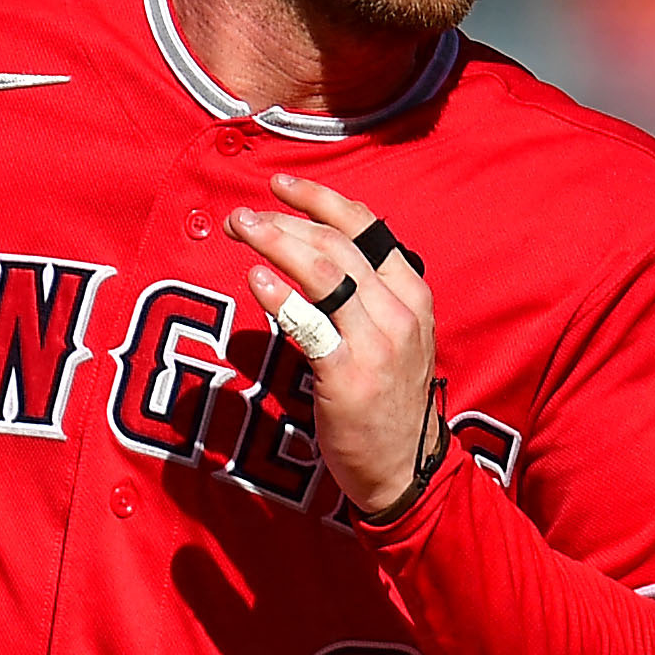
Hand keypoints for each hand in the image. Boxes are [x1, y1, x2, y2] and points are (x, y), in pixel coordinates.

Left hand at [226, 173, 438, 521]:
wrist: (404, 469)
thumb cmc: (388, 400)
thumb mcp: (394, 336)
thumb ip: (363, 297)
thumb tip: (305, 258)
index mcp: (412, 295)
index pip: (367, 228)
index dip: (321, 199)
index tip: (282, 186)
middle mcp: (398, 312)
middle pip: (336, 246)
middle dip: (284, 221)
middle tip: (242, 217)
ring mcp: (375, 344)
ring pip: (322, 273)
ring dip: (275, 243)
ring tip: (241, 230)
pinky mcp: (347, 377)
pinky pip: (310, 326)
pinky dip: (281, 297)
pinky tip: (256, 280)